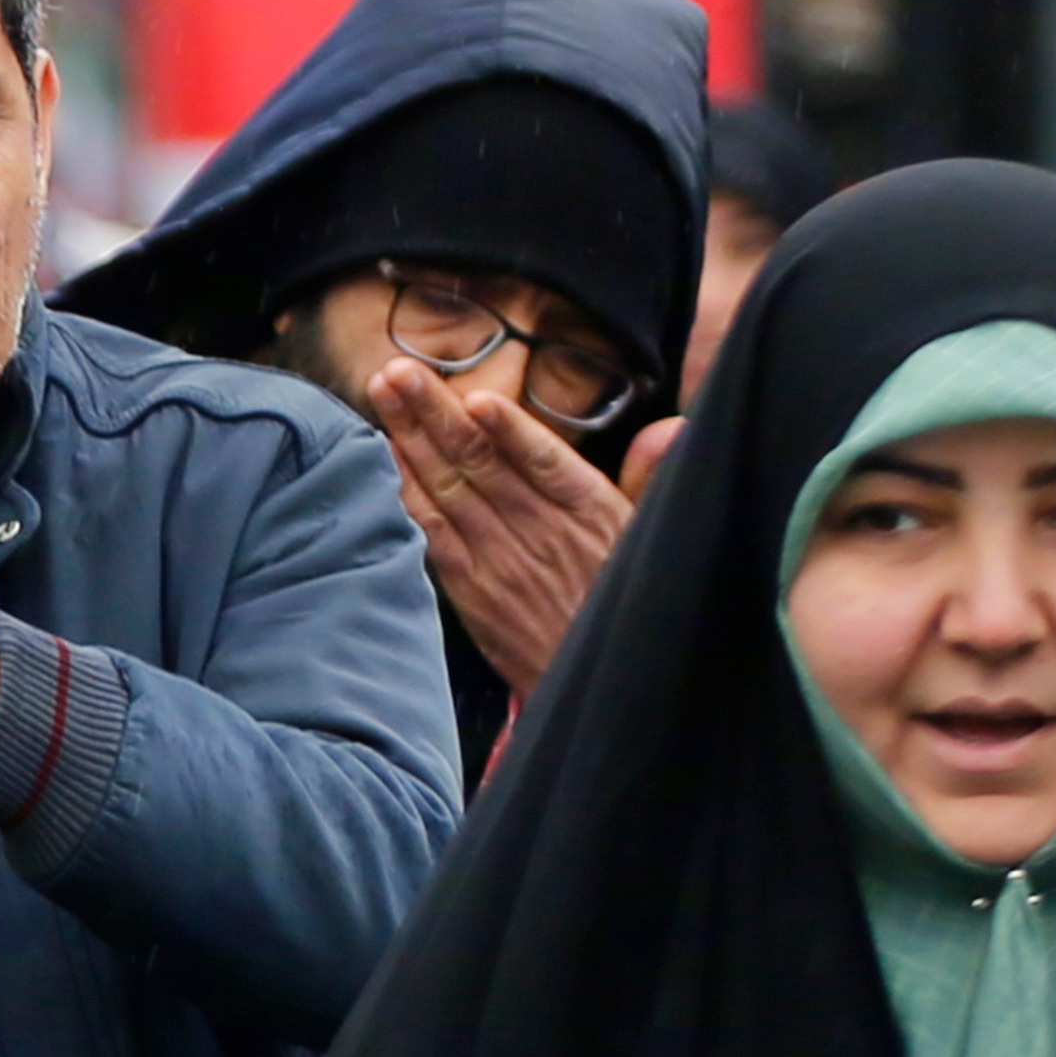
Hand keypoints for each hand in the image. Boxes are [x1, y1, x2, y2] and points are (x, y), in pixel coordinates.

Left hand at [363, 355, 628, 700]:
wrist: (606, 684)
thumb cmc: (628, 598)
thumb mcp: (655, 535)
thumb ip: (653, 476)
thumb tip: (670, 427)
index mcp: (590, 513)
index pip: (543, 461)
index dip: (506, 430)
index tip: (473, 396)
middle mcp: (541, 533)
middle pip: (481, 462)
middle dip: (435, 412)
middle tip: (398, 372)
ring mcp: (500, 561)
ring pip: (448, 488)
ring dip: (410, 438)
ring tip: (384, 392)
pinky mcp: (472, 588)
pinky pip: (433, 532)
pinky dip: (408, 493)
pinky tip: (387, 458)